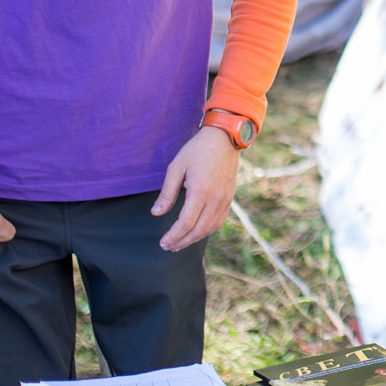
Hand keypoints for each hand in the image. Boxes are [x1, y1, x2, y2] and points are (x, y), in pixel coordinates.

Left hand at [152, 126, 238, 250]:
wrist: (224, 138)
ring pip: (209, 228)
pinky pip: (218, 221)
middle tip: (168, 247)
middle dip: (181, 241)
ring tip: (179, 243)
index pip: (186, 222)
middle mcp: (215, 199)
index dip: (173, 236)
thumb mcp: (176, 167)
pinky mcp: (229, 198)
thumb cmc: (197, 150)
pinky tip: (196, 232)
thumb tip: (156, 214)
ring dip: (194, 239)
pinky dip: (206, 231)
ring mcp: (225, 200)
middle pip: (198, 230)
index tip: (162, 243)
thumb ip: (167, 193)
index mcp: (200, 191)